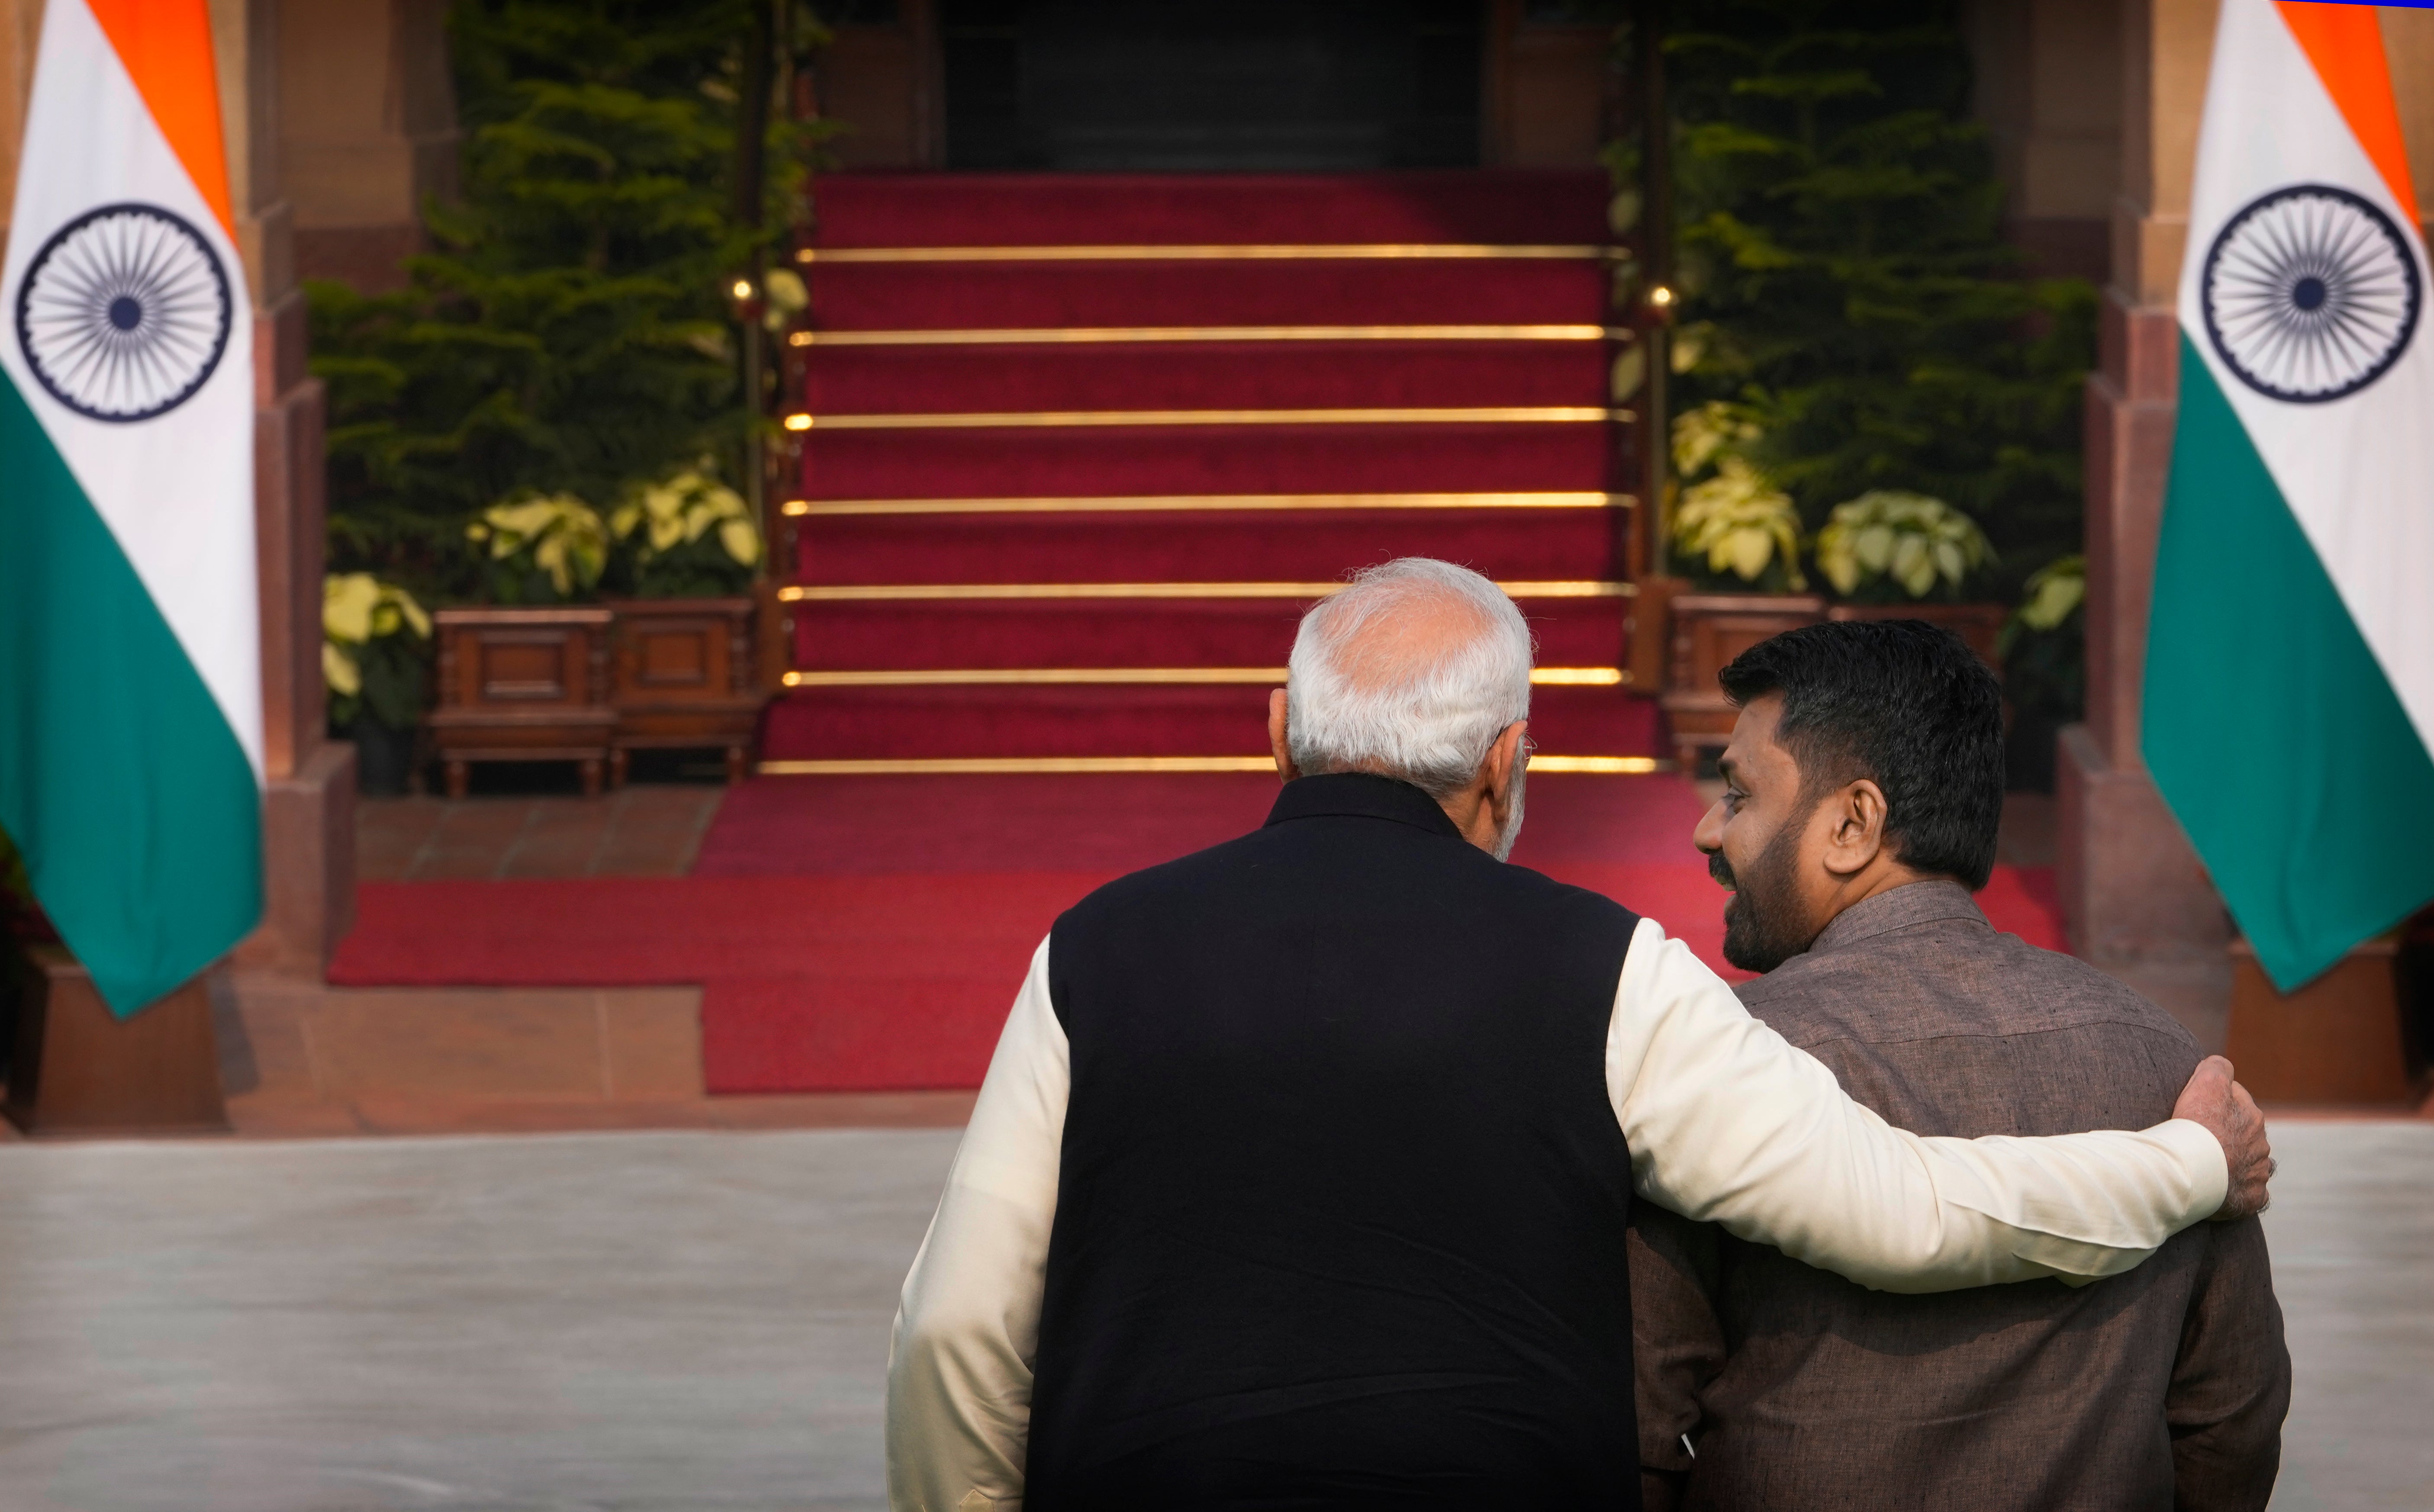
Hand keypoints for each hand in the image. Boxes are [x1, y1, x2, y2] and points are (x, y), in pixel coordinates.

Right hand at [2171, 1055, 2272, 1219]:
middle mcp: (2261, 1144)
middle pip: (2244, 1133)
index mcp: (2252, 1116)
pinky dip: (2239, 1190)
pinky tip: (2223, 1189)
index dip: (2214, 1101)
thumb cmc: (2198, 1126)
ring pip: (2249, 1163)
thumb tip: (2221, 1065)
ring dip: (2234, 1162)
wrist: (2195, 1170)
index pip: (2236, 1100)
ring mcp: (2258, 1172)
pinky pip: (2251, 1193)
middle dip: (2227, 1133)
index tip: (2195, 1107)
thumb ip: (2217, 1067)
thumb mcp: (2206, 1082)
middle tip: (2198, 1138)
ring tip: (2207, 1165)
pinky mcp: (2253, 1197)